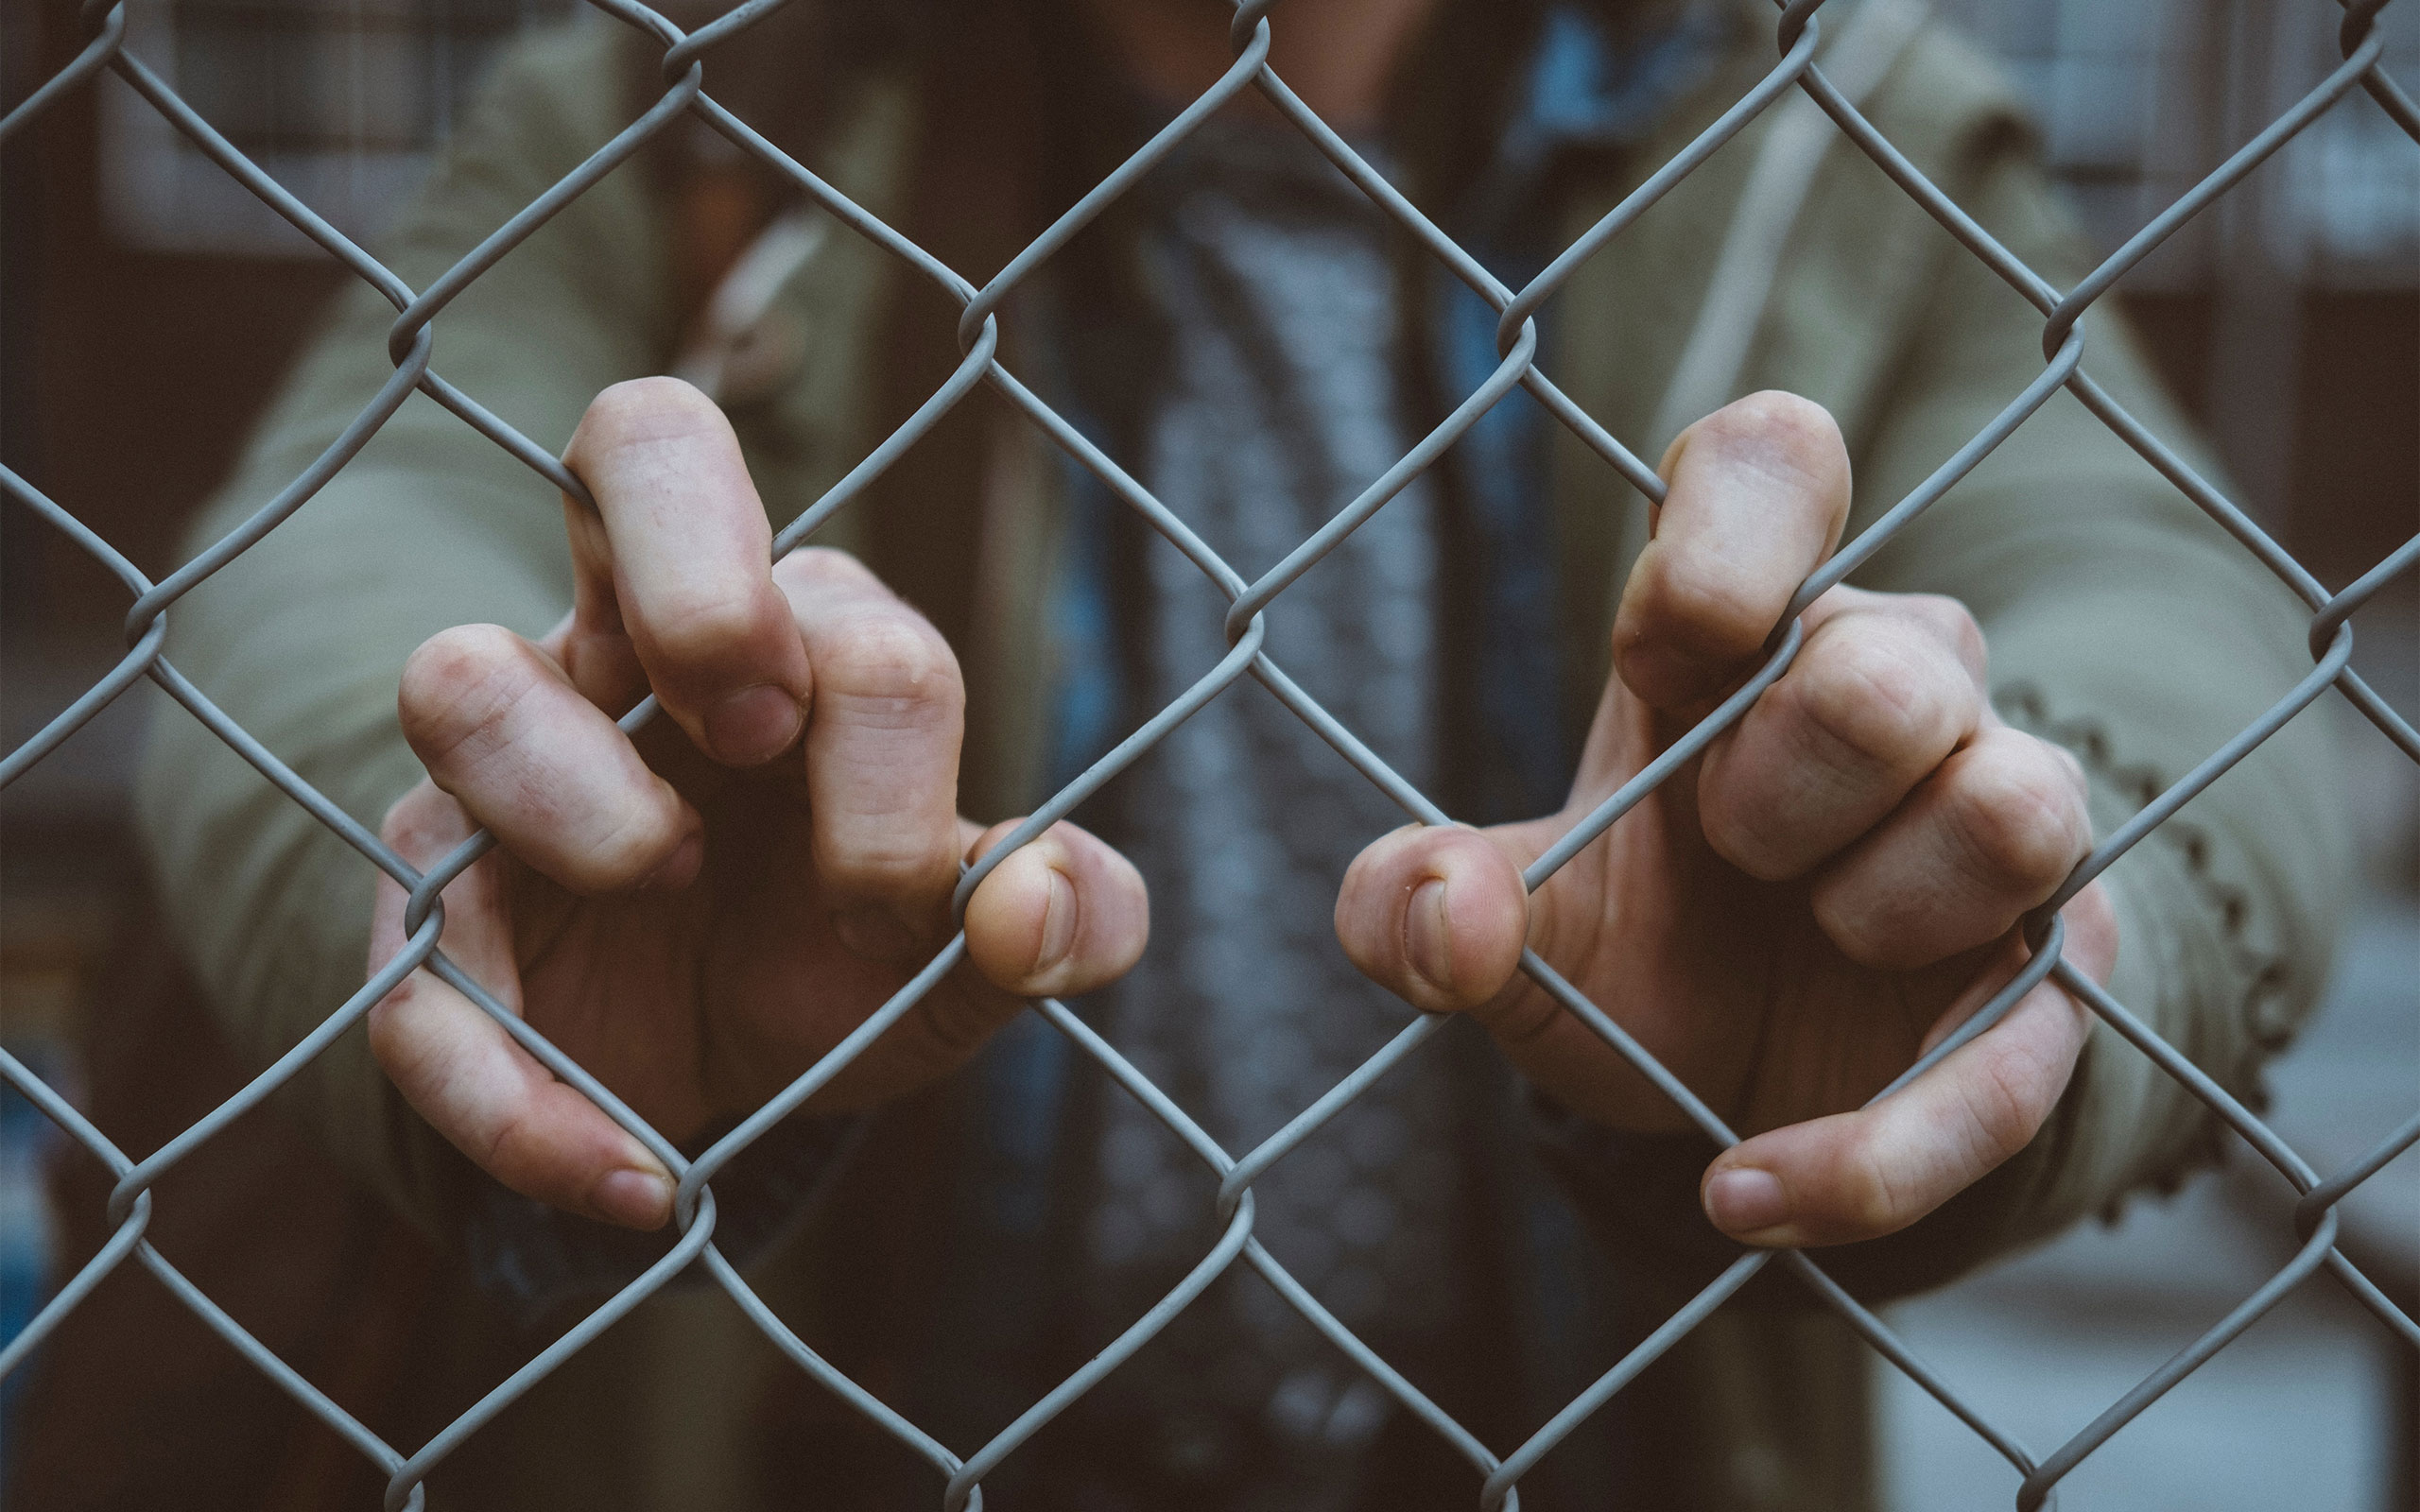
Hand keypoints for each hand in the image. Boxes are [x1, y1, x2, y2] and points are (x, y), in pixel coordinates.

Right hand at [367, 378, 1147, 1230]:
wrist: (720, 1080)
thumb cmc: (848, 957)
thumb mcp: (974, 957)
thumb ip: (1063, 920)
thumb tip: (1040, 902)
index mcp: (803, 639)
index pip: (840, 598)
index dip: (880, 728)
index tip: (898, 883)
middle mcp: (645, 648)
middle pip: (642, 443)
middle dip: (702, 573)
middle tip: (754, 724)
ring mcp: (517, 764)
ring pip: (459, 676)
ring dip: (571, 789)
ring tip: (663, 882)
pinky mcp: (434, 908)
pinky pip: (410, 964)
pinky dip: (513, 1090)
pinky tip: (635, 1178)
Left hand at [1336, 393, 2116, 1248]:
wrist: (1742, 1092)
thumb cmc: (1641, 941)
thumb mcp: (1510, 930)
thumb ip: (1419, 902)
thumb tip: (1435, 903)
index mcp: (1737, 635)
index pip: (1775, 466)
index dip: (1739, 520)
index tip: (1680, 631)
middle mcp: (1889, 688)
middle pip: (1894, 656)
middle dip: (1782, 775)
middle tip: (1729, 845)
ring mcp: (1993, 819)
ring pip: (2012, 801)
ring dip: (1878, 904)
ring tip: (1808, 941)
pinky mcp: (2050, 975)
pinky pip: (2020, 1050)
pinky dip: (1877, 1144)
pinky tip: (1747, 1189)